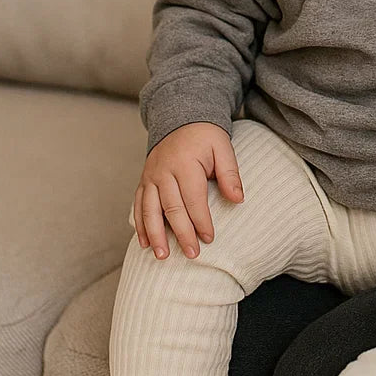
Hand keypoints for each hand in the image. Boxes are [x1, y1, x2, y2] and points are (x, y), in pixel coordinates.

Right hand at [134, 122, 243, 259]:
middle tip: (192, 254)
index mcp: (184, 163)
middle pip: (171, 207)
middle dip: (181, 233)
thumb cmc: (205, 137)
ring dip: (155, 234)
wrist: (180, 119)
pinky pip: (138, 205)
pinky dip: (140, 225)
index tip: (209, 238)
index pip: (193, 198)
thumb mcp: (223, 148)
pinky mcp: (143, 181)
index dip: (201, 220)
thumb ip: (230, 173)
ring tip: (162, 256)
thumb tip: (237, 199)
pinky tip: (144, 243)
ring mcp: (150, 176)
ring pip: (149, 209)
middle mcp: (163, 171)